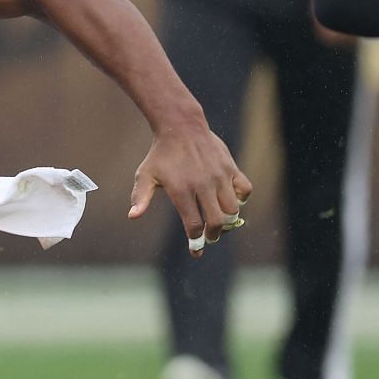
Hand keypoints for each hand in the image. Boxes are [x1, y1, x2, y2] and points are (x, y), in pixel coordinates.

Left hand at [128, 123, 251, 255]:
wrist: (181, 126)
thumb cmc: (161, 154)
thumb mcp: (145, 174)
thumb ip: (141, 197)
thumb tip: (133, 216)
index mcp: (181, 190)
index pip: (194, 225)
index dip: (196, 242)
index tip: (196, 251)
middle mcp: (202, 184)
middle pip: (217, 221)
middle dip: (214, 235)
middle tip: (210, 237)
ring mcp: (219, 176)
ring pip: (233, 208)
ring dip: (229, 219)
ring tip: (221, 220)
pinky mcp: (230, 167)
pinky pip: (245, 189)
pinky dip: (241, 198)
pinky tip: (231, 199)